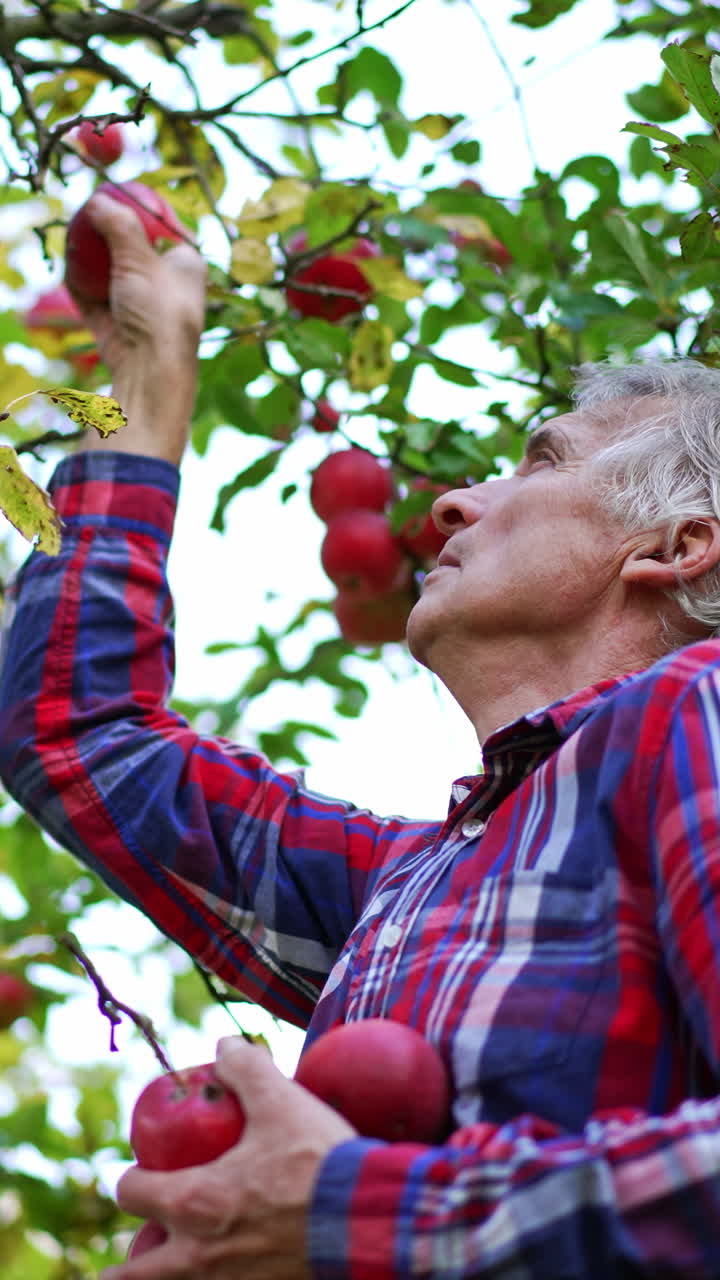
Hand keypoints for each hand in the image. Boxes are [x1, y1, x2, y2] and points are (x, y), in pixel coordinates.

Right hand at [72, 192, 206, 463]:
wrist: (150, 370)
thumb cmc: (159, 311)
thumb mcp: (141, 258)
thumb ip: (120, 225)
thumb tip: (98, 201)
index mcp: (187, 264)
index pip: (166, 227)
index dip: (142, 209)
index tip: (117, 194)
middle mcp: (166, 284)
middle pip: (133, 249)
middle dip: (108, 234)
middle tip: (87, 214)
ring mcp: (141, 306)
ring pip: (112, 275)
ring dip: (91, 259)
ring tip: (73, 238)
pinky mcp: (118, 326)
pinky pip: (95, 299)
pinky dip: (81, 285)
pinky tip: (68, 268)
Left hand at [101, 1036, 356, 1278]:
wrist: (369, 1219)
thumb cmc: (319, 1162)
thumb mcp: (280, 1101)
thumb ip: (246, 1068)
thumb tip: (225, 1046)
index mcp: (193, 1202)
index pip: (130, 1193)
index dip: (131, 1178)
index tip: (145, 1171)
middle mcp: (197, 1255)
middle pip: (130, 1273)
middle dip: (128, 1259)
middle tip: (145, 1238)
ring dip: (165, 1273)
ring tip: (178, 1257)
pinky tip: (231, 1264)